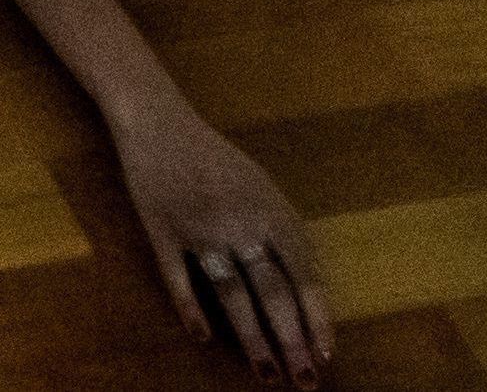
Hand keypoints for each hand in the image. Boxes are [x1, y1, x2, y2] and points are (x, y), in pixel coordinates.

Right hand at [115, 102, 332, 379]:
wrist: (159, 121)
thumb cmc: (216, 157)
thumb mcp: (261, 186)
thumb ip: (281, 233)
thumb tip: (305, 289)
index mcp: (270, 209)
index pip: (303, 273)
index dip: (316, 316)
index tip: (327, 354)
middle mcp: (239, 222)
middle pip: (271, 291)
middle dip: (291, 339)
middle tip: (304, 381)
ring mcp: (199, 228)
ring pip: (231, 293)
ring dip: (251, 337)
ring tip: (266, 372)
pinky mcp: (161, 231)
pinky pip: (178, 279)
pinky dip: (192, 309)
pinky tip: (204, 338)